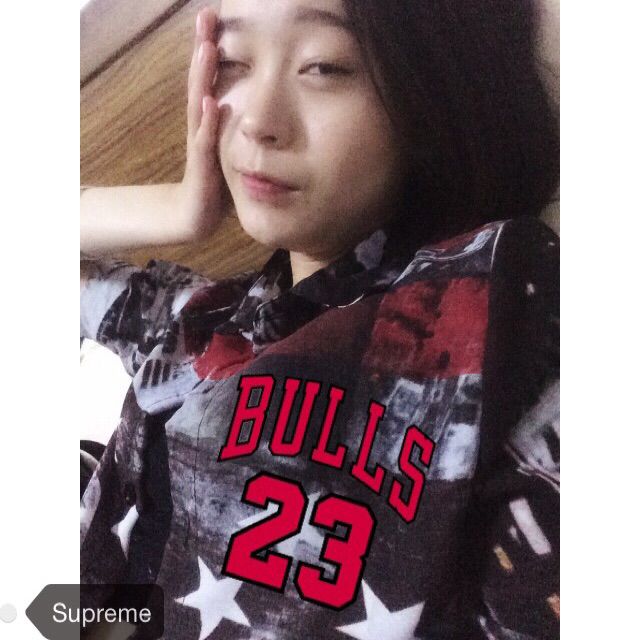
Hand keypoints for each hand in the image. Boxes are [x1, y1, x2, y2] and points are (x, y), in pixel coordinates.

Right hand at [177, 7, 226, 238]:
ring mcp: (199, 144)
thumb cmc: (215, 181)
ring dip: (203, 77)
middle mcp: (202, 125)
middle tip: (206, 15)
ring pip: (199, 104)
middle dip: (203, 48)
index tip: (218, 16)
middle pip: (202, 81)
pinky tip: (211, 103)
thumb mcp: (232, 148)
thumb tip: (264, 107)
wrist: (193, 214)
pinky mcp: (201, 168)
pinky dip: (208, 123)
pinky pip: (204, 142)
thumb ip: (242, 127)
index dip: (214, 48)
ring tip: (207, 47)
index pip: (213, 78)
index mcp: (211, 120)